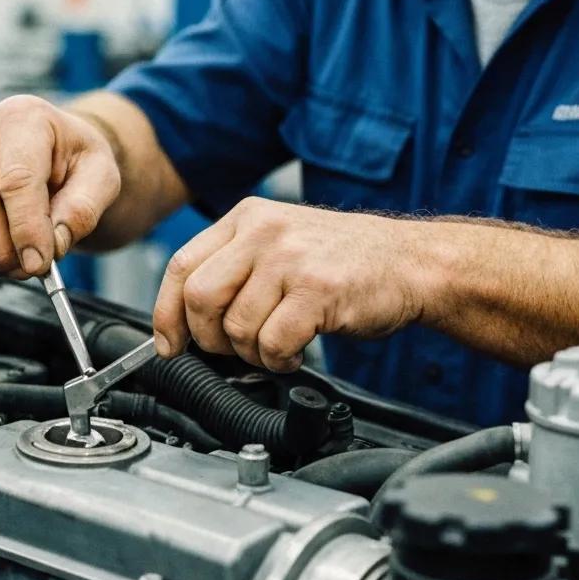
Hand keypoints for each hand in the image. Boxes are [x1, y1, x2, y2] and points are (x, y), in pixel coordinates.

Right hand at [0, 95, 120, 276]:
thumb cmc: (76, 160)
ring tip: (11, 263)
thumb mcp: (102, 176)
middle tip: (27, 268)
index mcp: (24, 117)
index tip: (40, 263)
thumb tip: (53, 243)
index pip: (16, 180)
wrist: (54, 150)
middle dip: (0, 249)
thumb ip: (84, 209)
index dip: (27, 229)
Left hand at [152, 198, 428, 370]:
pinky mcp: (318, 290)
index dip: (166, 313)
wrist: (412, 261)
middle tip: (233, 351)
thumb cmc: (343, 261)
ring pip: (235, 328)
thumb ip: (234, 268)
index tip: (169, 345)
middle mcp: (264, 232)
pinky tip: (296, 352)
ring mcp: (291, 259)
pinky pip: (272, 344)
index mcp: (247, 218)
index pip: (181, 266)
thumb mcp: (280, 243)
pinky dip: (278, 361)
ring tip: (276, 347)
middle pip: (199, 298)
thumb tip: (184, 320)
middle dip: (208, 339)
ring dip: (251, 354)